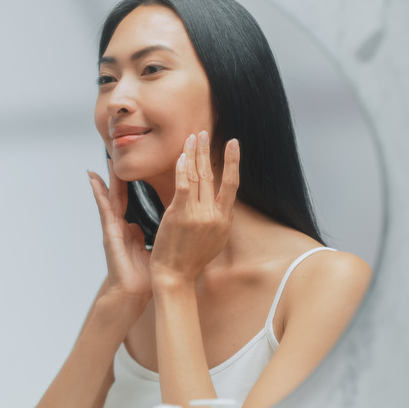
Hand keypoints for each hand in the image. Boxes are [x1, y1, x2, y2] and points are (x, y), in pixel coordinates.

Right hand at [88, 160, 150, 302]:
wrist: (133, 292)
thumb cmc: (144, 275)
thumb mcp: (150, 248)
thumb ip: (149, 235)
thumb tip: (152, 224)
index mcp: (128, 229)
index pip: (128, 200)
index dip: (128, 184)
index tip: (127, 168)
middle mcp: (118, 225)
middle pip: (119, 195)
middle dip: (116, 177)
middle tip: (114, 156)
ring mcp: (112, 228)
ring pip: (111, 198)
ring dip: (107, 180)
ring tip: (105, 162)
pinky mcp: (109, 233)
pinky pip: (104, 209)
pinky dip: (99, 194)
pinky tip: (95, 181)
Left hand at [150, 131, 239, 282]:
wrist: (175, 276)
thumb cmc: (191, 259)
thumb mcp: (214, 240)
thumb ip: (217, 219)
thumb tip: (220, 204)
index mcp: (224, 220)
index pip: (231, 184)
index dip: (233, 162)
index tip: (233, 143)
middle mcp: (214, 215)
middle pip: (212, 175)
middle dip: (207, 151)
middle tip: (204, 132)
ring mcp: (197, 214)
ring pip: (198, 176)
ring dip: (195, 153)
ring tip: (193, 136)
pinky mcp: (180, 215)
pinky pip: (183, 186)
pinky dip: (183, 169)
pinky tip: (182, 156)